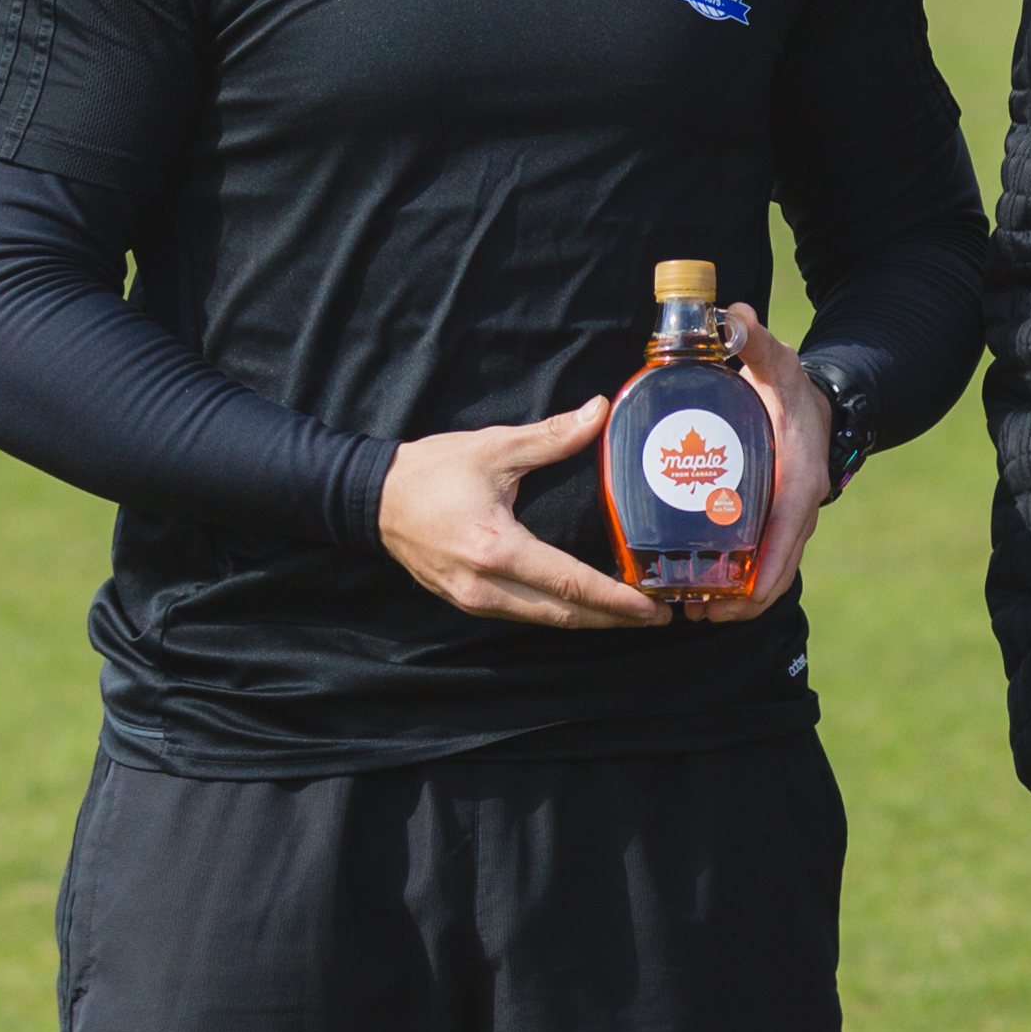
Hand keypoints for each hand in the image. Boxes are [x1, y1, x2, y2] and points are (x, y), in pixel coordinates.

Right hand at [378, 395, 665, 628]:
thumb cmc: (430, 472)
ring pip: (542, 621)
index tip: (653, 607)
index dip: (615, 599)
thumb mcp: (494, 448)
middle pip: (562, 614)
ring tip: (632, 615)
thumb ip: (551, 436)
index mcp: (495, 549)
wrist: (370, 499)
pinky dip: (558, 614)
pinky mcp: (465, 602)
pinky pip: (521, 615)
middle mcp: (485, 585)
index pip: (568, 583)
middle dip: (613, 619)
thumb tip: (600, 410)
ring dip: (588, 620)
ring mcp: (472, 600)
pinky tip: (585, 607)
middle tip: (659, 618)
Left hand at [693, 303, 830, 623]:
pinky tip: (708, 596)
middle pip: (780, 563)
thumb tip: (731, 316)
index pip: (790, 527)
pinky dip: (741, 585)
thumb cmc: (791, 387)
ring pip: (772, 570)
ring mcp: (791, 518)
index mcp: (801, 473)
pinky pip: (764, 562)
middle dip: (745, 597)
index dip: (769, 565)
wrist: (817, 402)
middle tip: (700, 612)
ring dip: (740, 599)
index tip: (745, 596)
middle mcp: (801, 503)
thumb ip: (753, 341)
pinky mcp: (777, 523)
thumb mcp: (776, 362)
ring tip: (697, 613)